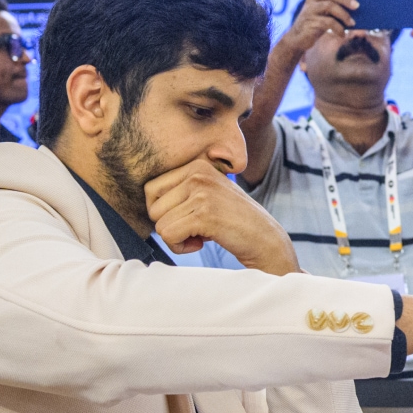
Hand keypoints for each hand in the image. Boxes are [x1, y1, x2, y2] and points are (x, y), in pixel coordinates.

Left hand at [146, 159, 298, 274]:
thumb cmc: (235, 223)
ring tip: (201, 235)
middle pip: (152, 207)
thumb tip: (146, 200)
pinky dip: (181, 247)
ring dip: (177, 238)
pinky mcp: (203, 214)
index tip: (190, 218)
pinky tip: (202, 243)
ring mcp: (201, 192)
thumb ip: (182, 190)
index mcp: (197, 165)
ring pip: (159, 224)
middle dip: (170, 225)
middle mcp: (198, 173)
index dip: (165, 211)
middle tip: (196, 229)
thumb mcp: (209, 194)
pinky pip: (169, 235)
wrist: (266, 240)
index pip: (151, 189)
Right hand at [278, 0, 357, 57]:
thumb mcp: (328, 14)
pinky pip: (327, 22)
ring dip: (343, 14)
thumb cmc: (319, 24)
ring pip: (328, 6)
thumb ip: (339, 8)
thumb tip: (361, 9)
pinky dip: (338, 28)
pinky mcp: (310, 22)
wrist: (299, 39)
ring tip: (352, 23)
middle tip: (357, 6)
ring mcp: (310, 10)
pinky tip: (342, 35)